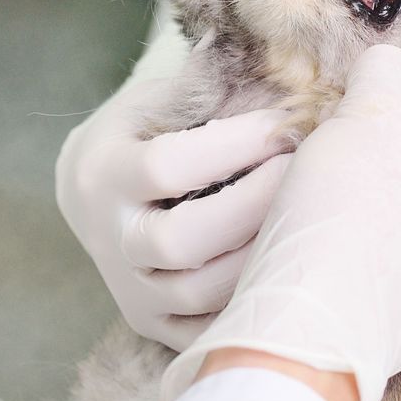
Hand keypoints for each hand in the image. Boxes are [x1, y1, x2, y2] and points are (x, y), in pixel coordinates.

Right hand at [56, 77, 293, 349]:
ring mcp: (129, 289)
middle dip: (254, 205)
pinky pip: (207, 330)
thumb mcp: (161, 97)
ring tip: (305, 213)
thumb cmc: (148, 127)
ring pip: (199, 292)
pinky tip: (285, 259)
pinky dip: (251, 299)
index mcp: (101, 173)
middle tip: (305, 172)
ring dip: (262, 251)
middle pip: (180, 241)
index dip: (234, 146)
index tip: (286, 124)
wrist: (95, 188)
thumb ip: (209, 88)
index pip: (167, 167)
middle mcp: (108, 238)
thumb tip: (290, 70)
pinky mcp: (151, 322)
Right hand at [163, 45, 400, 400]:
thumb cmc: (354, 218)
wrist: (297, 337)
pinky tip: (329, 229)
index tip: (395, 120)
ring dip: (380, 175)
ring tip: (338, 185)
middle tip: (359, 146)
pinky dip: (366, 223)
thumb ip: (392, 70)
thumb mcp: (377, 109)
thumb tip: (388, 77)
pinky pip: (400, 241)